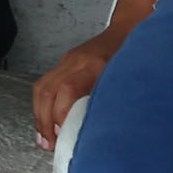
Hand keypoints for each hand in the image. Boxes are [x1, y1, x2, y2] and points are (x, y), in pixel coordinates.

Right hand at [31, 29, 128, 147]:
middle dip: (44, 121)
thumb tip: (100, 131)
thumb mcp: (129, 80)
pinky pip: (45, 84)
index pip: (68, 89)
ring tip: (45, 137)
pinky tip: (46, 122)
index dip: (61, 114)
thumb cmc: (132, 56)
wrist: (128, 29)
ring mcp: (68, 60)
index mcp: (96, 65)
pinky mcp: (64, 63)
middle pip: (48, 90)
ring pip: (42, 88)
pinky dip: (42, 106)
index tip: (64, 135)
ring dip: (40, 115)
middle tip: (50, 143)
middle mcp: (77, 61)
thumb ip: (113, 101)